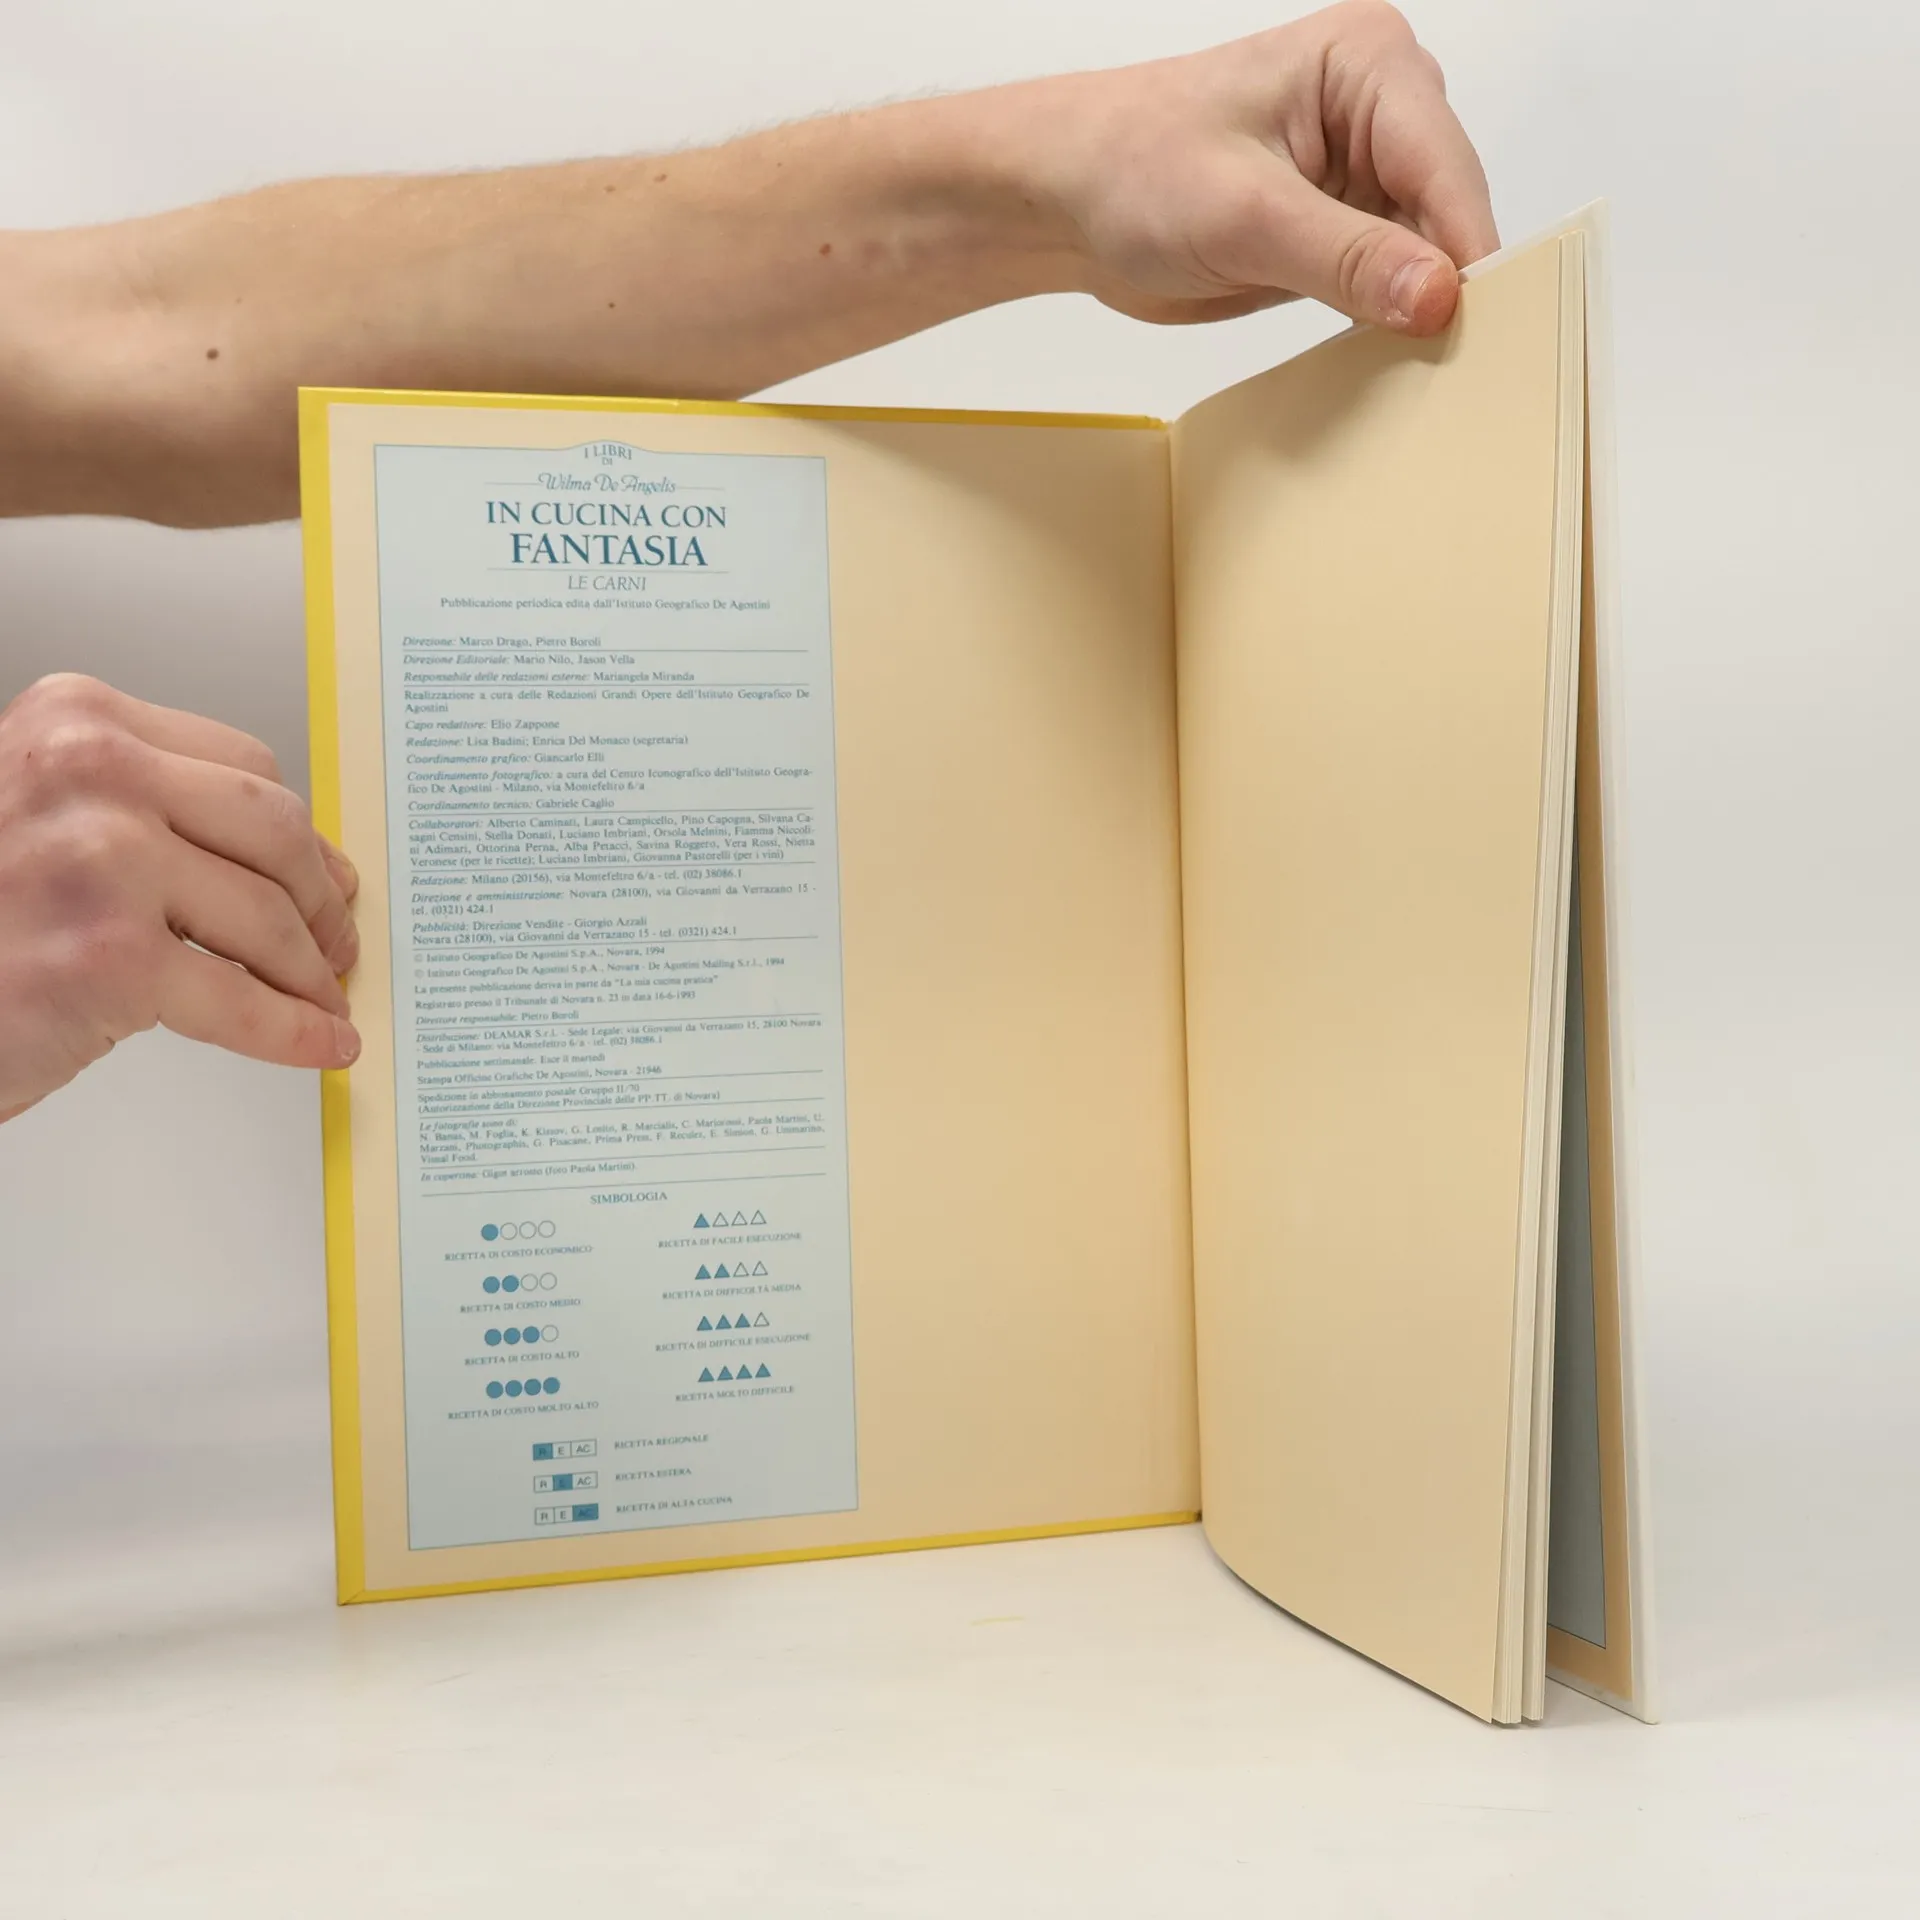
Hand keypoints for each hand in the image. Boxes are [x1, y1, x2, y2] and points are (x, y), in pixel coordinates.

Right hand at [0, 673, 360, 1122]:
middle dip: (322, 898)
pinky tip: (319, 1041)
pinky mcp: (108, 959)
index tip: (327, 872)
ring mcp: (100, 862)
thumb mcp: (41, 815)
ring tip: (322, 998)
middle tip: (339, 943)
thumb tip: (286, 856)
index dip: (299, 834)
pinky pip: (242, 999)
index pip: (241, 765)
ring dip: (310, 971)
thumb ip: (143, 811)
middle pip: (272, 831)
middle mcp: (88, 772)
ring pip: (267, 916)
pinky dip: (294, 1029)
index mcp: (77, 721)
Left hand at [1013, 2, 1498, 334]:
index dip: (1465, 251)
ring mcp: (1362, 173)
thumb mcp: (1244, 216)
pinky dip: (1384, 321)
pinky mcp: (1338, 228)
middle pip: (1450, 211)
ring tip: (1412, 367)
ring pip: (1426, 253)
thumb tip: (1435, 293)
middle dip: (1446, 283)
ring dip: (1416, 309)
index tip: (1468, 326)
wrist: (1065, 200)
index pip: (1447, 167)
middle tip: (1447, 362)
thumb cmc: (1130, 167)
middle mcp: (1379, 110)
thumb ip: (1347, 258)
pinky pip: (1387, 283)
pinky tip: (1379, 358)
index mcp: (1368, 64)